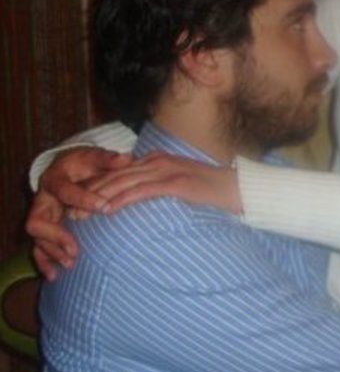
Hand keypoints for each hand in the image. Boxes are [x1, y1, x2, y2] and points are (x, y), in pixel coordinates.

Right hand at [27, 147, 132, 278]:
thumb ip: (107, 159)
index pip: (65, 191)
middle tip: (76, 248)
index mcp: (55, 179)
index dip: (83, 199)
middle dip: (56, 236)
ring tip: (71, 263)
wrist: (67, 167)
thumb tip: (126, 158)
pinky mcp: (43, 228)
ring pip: (36, 238)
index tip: (105, 207)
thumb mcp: (93, 157)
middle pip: (38, 220)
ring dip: (52, 252)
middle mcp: (42, 199)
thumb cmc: (82, 164)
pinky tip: (55, 276)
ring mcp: (41, 215)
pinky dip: (45, 262)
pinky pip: (37, 247)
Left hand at [80, 152, 241, 215]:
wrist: (237, 188)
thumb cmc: (210, 190)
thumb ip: (159, 185)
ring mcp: (167, 170)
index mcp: (157, 159)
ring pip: (124, 182)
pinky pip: (142, 191)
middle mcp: (157, 160)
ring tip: (81, 212)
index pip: (119, 171)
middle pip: (116, 175)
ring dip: (100, 197)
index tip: (77, 200)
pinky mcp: (175, 183)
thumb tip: (139, 197)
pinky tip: (107, 209)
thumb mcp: (179, 183)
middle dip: (91, 192)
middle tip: (70, 209)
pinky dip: (123, 199)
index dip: (96, 184)